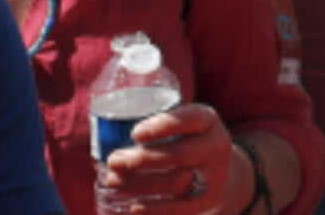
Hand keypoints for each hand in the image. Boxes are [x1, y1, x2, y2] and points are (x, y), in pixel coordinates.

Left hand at [99, 103, 233, 214]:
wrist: (217, 169)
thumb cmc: (187, 140)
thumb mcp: (183, 125)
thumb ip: (156, 127)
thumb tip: (106, 135)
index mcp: (207, 121)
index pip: (189, 119)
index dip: (163, 125)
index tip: (135, 133)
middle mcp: (215, 147)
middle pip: (179, 154)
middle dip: (143, 159)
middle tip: (114, 161)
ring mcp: (213, 176)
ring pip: (175, 182)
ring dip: (140, 183)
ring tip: (114, 180)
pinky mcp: (206, 200)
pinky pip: (179, 209)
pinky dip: (155, 209)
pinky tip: (134, 207)